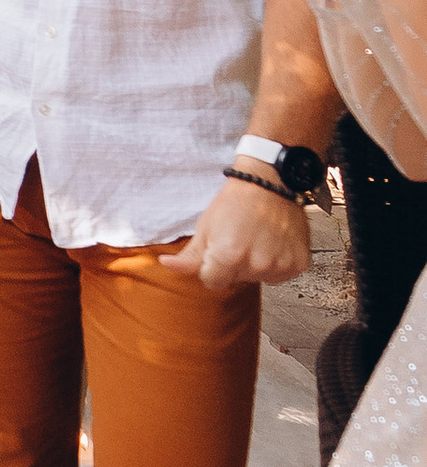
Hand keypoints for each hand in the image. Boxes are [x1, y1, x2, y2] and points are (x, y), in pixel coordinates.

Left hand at [162, 173, 312, 289]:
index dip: (212, 268)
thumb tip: (167, 265)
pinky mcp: (298, 264)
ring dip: (256, 264)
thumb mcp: (205, 226)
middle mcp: (256, 264)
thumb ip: (189, 255)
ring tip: (258, 238)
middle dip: (234, 265)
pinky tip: (273, 243)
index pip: (212, 283)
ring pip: (259, 278)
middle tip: (240, 238)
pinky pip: (281, 275)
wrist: (270, 183)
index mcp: (228, 257)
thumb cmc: (235, 202)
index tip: (219, 250)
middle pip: (236, 281)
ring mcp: (279, 265)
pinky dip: (277, 263)